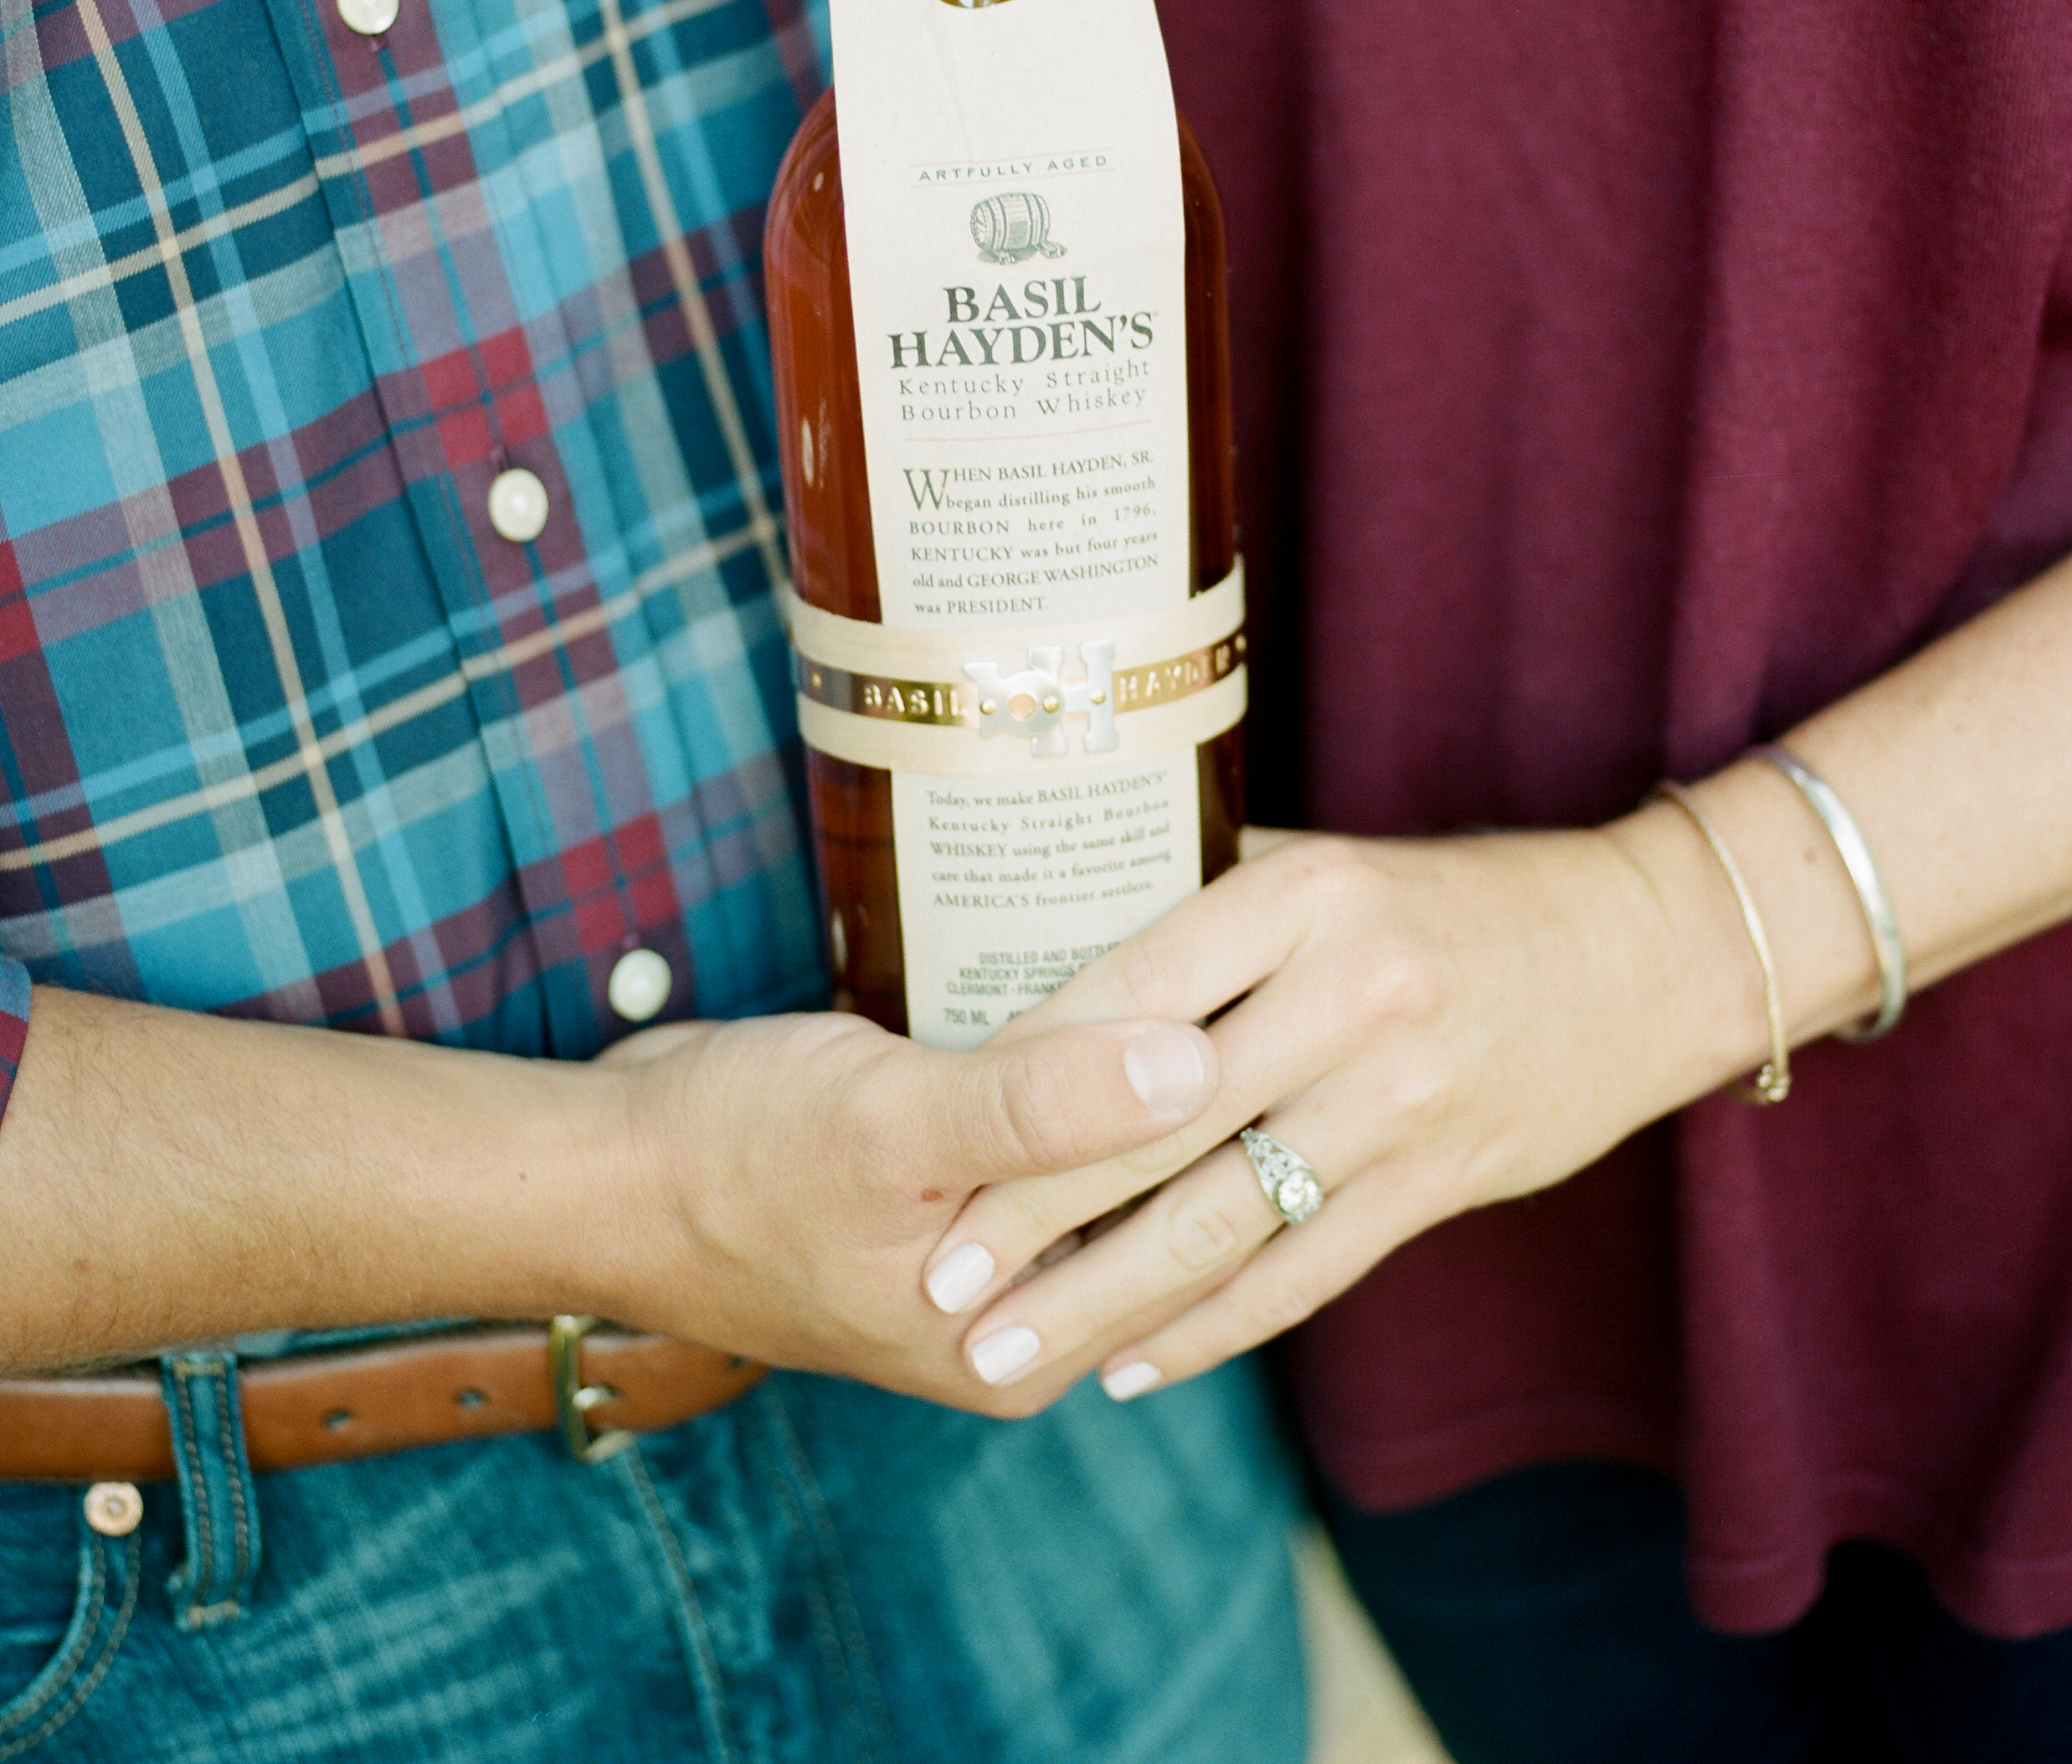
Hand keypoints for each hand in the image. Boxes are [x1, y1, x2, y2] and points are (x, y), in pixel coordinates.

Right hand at [591, 1005, 1221, 1410]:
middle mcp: (1027, 1318)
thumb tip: (1193, 1064)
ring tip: (1208, 946)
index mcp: (1032, 1345)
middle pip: (1169, 1198)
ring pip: (1121, 1158)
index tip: (1280, 985)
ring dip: (1158, 1064)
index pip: (1198, 1229)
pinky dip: (1092, 1061)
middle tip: (1254, 949)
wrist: (610, 1166)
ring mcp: (993, 1259)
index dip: (1249, 1108)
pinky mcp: (962, 1193)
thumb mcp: (893, 1126)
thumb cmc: (734, 1157)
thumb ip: (1040, 1106)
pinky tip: (1116, 976)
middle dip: (1214, 1082)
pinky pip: (1064, 1130)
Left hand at [916, 812, 1785, 1404]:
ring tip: (1006, 1355)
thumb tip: (1040, 925)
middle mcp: (1349, 995)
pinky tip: (1130, 1367)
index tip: (934, 1150)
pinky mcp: (1442, 1181)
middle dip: (1034, 1221)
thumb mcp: (1327, 863)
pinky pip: (1305, 1275)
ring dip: (1103, 1302)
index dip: (1022, 1085)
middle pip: (1158, 1125)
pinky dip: (1213, 1329)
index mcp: (1301, 898)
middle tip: (937, 1286)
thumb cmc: (1453, 899)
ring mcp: (1403, 1098)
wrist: (1645, 952)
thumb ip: (1200, 897)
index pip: (1127, 995)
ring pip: (1222, 1222)